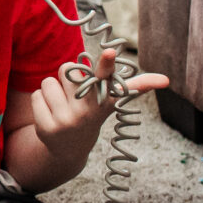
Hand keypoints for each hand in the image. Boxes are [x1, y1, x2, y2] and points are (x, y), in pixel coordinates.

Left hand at [27, 46, 169, 149]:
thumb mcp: (112, 102)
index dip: (107, 64)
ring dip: (52, 91)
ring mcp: (67, 120)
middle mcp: (88, 111)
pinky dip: (40, 102)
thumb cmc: (92, 114)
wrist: (68, 150)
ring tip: (62, 106)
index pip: (107, 78)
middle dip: (67, 78)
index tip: (110, 52)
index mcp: (105, 100)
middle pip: (67, 70)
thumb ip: (135, 86)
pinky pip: (36, 95)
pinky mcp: (47, 127)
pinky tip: (51, 115)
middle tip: (75, 96)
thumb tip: (166, 80)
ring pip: (48, 82)